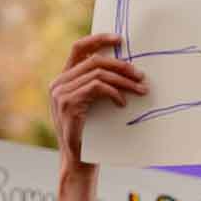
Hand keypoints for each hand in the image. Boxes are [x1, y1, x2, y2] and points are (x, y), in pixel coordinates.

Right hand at [50, 33, 147, 172]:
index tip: (120, 39)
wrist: (79, 160)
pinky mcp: (69, 104)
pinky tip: (123, 103)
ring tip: (140, 89)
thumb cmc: (91, 133)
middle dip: (122, 66)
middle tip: (141, 75)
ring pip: (98, 73)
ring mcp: (61, 93)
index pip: (78, 48)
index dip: (99, 39)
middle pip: (94, 61)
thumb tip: (127, 68)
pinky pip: (97, 88)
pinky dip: (114, 92)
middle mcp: (59, 83)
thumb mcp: (93, 104)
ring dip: (124, 80)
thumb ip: (99, 85)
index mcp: (64, 79)